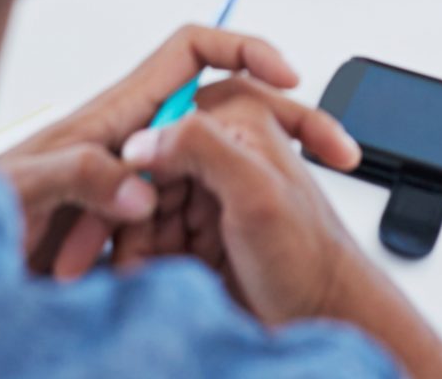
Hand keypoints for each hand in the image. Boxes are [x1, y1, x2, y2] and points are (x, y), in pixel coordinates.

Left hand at [0, 25, 320, 279]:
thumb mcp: (23, 194)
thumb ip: (79, 178)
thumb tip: (141, 182)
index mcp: (111, 117)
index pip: (191, 51)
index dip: (242, 47)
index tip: (283, 73)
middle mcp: (124, 142)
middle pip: (214, 119)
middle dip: (258, 141)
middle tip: (304, 162)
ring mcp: (125, 183)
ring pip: (196, 183)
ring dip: (208, 217)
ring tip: (189, 253)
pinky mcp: (120, 225)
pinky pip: (174, 227)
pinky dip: (183, 251)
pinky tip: (174, 279)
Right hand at [120, 78, 370, 325]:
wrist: (324, 318)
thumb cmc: (310, 260)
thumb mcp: (257, 193)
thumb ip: (203, 148)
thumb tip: (142, 137)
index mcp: (239, 123)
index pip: (160, 123)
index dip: (136, 162)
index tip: (118, 198)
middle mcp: (221, 155)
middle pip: (146, 168)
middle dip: (131, 212)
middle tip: (120, 245)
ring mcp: (208, 197)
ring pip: (141, 208)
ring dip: (135, 241)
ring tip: (139, 269)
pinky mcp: (198, 235)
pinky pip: (150, 239)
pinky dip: (144, 260)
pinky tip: (149, 277)